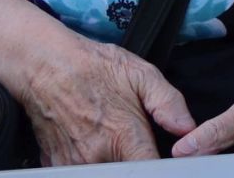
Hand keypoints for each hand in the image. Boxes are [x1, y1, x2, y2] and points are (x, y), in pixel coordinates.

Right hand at [17, 36, 193, 165]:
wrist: (46, 65)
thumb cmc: (94, 67)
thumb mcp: (141, 74)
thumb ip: (168, 103)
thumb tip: (187, 128)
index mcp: (122, 135)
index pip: (150, 171)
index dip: (163, 170)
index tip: (168, 164)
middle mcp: (96, 156)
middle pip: (126, 174)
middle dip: (137, 163)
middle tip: (135, 142)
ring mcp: (73, 164)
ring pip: (105, 174)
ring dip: (114, 163)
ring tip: (111, 138)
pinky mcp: (56, 165)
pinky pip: (81, 172)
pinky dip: (92, 163)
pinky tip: (92, 142)